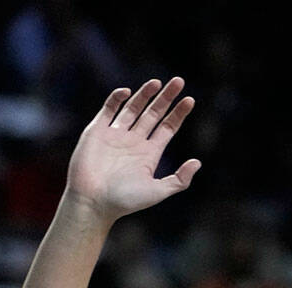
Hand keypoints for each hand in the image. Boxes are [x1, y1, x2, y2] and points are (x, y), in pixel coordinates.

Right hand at [65, 78, 200, 222]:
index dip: (178, 113)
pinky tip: (128, 91)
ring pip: (133, 108)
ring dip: (145, 94)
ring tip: (158, 82)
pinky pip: (108, 110)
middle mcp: (134, 141)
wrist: (94, 202)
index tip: (190, 100)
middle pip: (153, 113)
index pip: (167, 128)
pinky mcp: (97, 131)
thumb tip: (197, 162)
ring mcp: (115, 135)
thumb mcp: (158, 191)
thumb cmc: (125, 201)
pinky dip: (117, 99)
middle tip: (179, 81)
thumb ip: (179, 179)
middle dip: (166, 98)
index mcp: (150, 153)